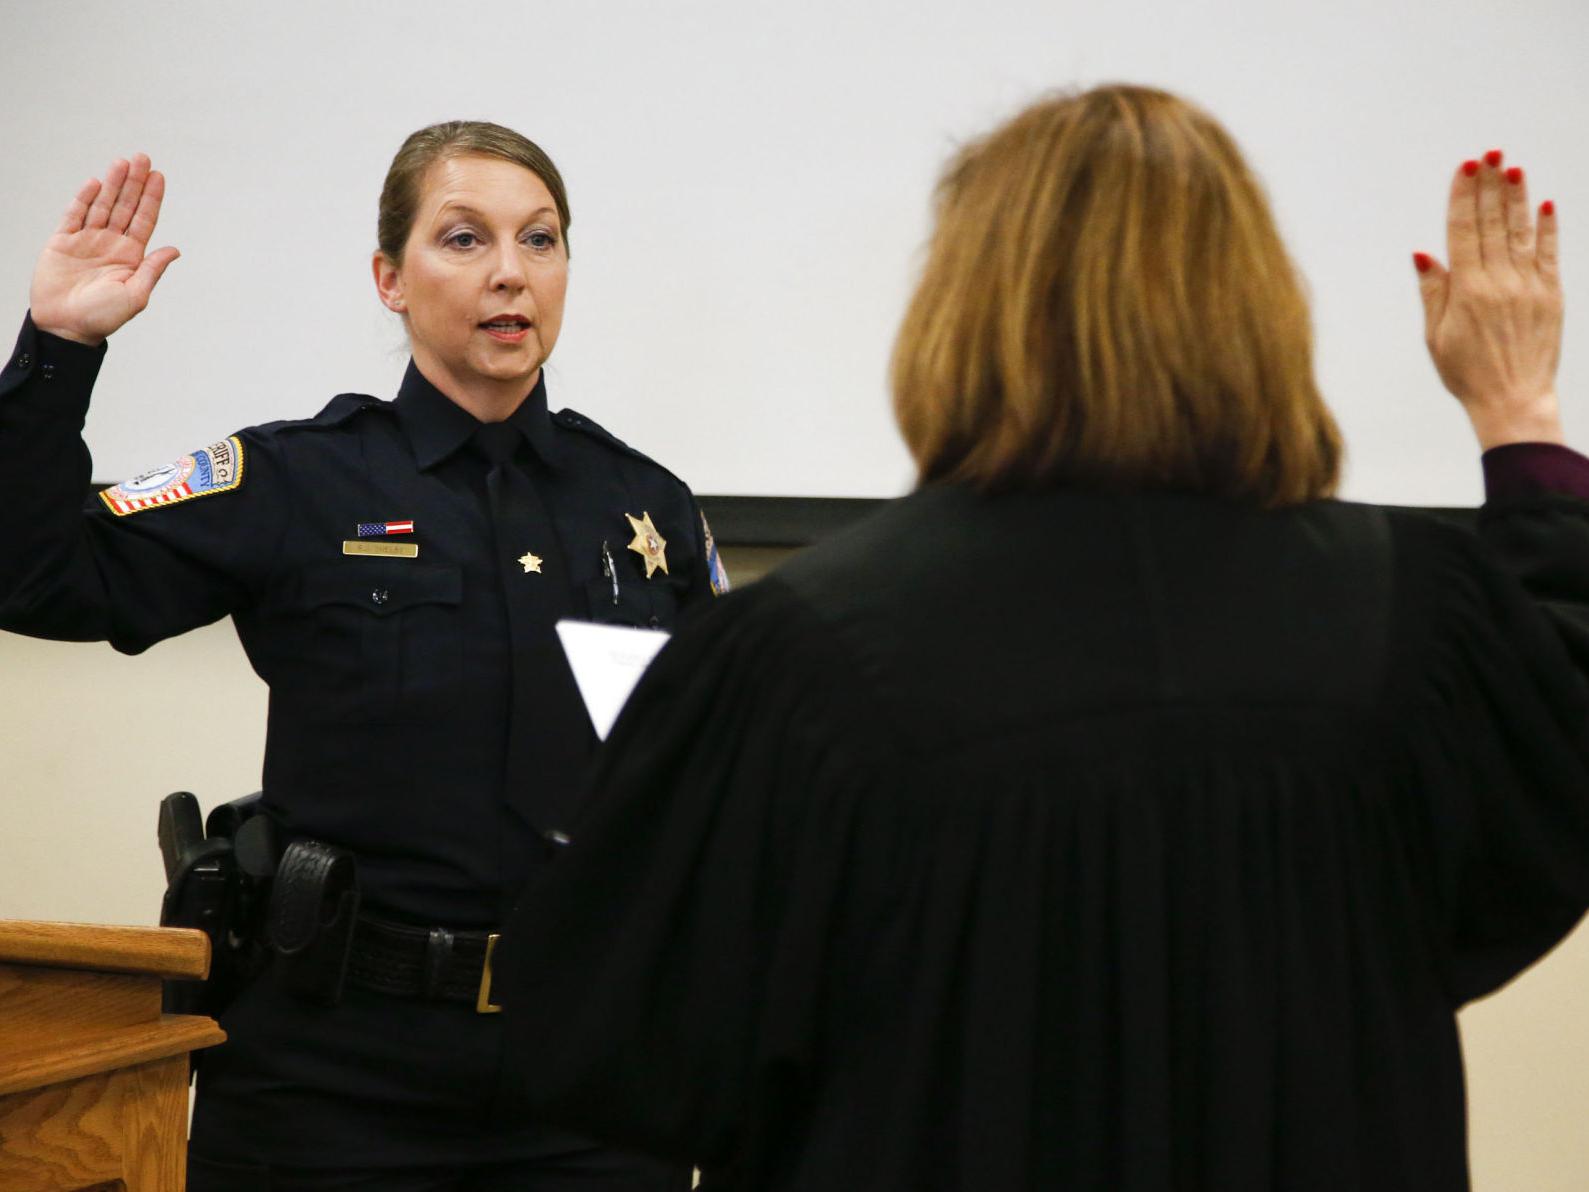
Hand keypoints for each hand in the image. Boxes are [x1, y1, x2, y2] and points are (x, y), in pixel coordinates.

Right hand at [29, 154, 179, 345]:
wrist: (65, 327)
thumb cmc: (102, 317)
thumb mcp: (135, 295)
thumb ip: (152, 270)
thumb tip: (174, 250)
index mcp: (131, 256)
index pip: (144, 220)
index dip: (151, 198)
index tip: (159, 176)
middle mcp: (110, 244)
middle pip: (125, 206)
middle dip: (134, 183)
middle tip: (143, 158)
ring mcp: (87, 240)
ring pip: (102, 205)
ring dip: (113, 184)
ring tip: (122, 162)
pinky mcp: (63, 242)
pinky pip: (74, 215)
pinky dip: (84, 199)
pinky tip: (96, 183)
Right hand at [1415, 151, 1563, 448]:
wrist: (1513, 400)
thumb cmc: (1468, 373)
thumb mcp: (1437, 336)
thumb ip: (1433, 292)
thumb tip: (1423, 254)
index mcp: (1467, 291)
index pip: (1462, 232)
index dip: (1462, 197)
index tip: (1463, 169)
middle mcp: (1500, 282)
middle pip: (1492, 223)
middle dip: (1489, 185)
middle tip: (1489, 153)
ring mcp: (1529, 286)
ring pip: (1521, 232)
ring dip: (1516, 197)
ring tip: (1512, 167)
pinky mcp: (1551, 295)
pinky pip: (1549, 254)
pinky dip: (1546, 228)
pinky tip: (1542, 205)